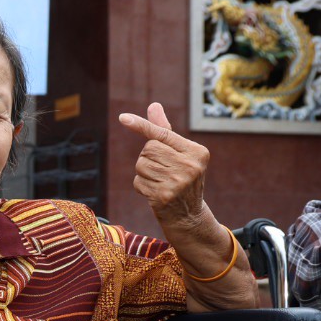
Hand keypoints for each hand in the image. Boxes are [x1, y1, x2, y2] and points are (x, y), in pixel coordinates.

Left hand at [118, 104, 209, 228]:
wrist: (188, 215)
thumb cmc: (181, 178)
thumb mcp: (179, 154)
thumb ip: (165, 131)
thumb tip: (154, 105)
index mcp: (197, 152)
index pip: (163, 134)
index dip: (142, 125)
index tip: (123, 118)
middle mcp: (191, 166)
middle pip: (148, 149)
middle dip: (148, 158)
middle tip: (162, 170)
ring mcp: (178, 182)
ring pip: (141, 164)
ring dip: (144, 173)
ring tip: (159, 181)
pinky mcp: (164, 196)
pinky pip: (138, 181)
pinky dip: (141, 186)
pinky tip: (155, 192)